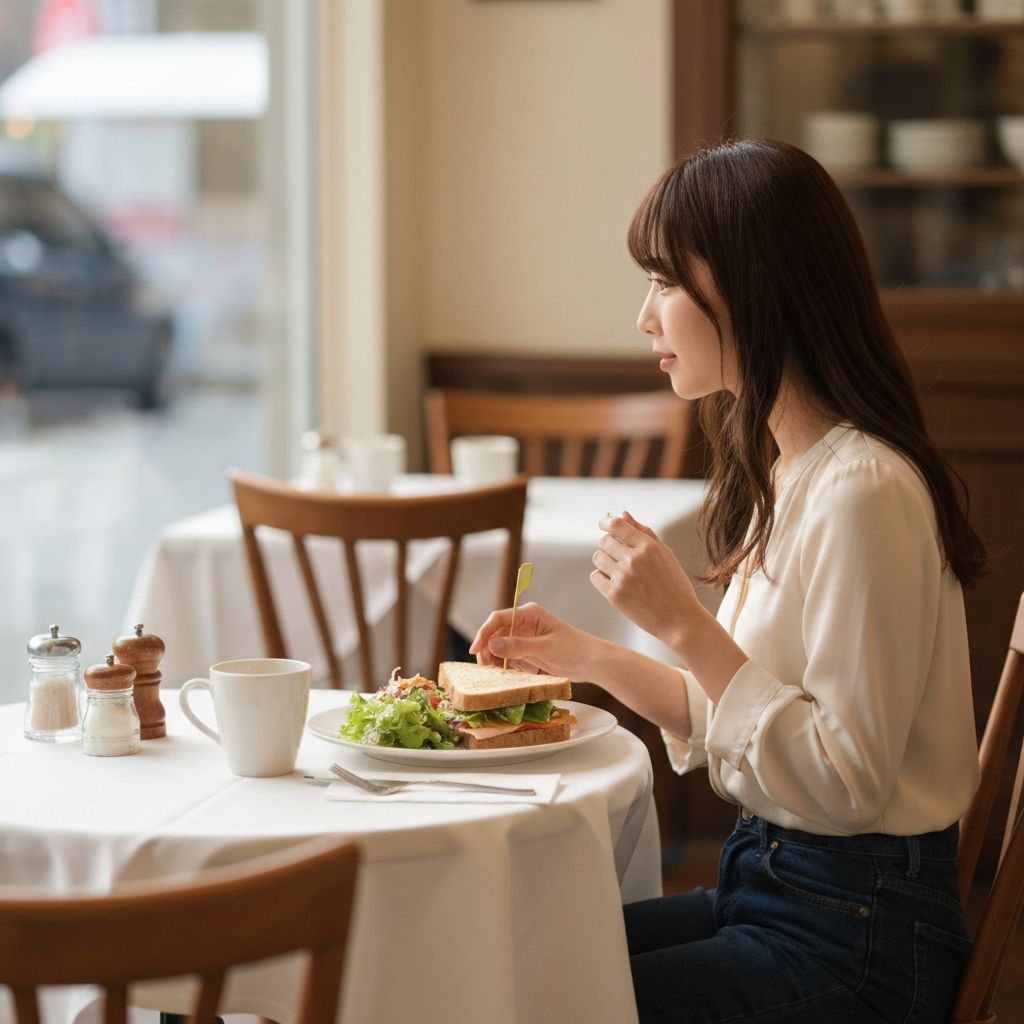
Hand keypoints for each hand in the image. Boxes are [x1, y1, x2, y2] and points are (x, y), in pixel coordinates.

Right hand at [468, 602, 602, 679]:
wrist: (591, 663)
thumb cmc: (574, 649)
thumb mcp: (546, 648)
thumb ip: (519, 646)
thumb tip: (492, 645)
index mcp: (529, 614)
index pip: (498, 618)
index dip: (484, 632)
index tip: (475, 649)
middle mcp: (523, 624)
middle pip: (495, 633)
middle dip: (486, 647)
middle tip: (483, 666)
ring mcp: (523, 638)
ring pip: (498, 646)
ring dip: (491, 657)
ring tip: (490, 671)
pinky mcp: (525, 652)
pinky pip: (506, 657)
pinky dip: (500, 664)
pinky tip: (499, 673)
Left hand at [591, 510, 702, 650]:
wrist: (679, 620)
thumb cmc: (674, 586)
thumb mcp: (665, 554)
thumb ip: (643, 532)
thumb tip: (623, 514)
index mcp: (649, 547)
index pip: (616, 525)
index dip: (606, 522)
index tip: (603, 524)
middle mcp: (634, 560)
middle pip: (604, 541)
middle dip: (609, 545)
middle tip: (621, 556)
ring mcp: (623, 578)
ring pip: (598, 557)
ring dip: (605, 561)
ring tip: (620, 570)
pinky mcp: (614, 595)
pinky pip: (595, 576)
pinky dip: (602, 578)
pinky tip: (617, 583)